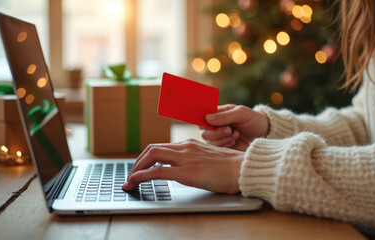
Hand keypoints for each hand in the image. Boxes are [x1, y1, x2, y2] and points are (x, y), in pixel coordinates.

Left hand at [122, 139, 244, 193]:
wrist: (244, 169)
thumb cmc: (232, 168)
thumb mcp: (209, 160)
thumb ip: (195, 161)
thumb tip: (185, 170)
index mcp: (190, 144)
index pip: (162, 147)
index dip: (147, 157)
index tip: (141, 167)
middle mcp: (185, 147)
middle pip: (152, 149)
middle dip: (138, 162)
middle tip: (131, 175)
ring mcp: (185, 158)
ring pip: (151, 156)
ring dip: (136, 168)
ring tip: (130, 180)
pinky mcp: (187, 171)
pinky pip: (158, 171)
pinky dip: (142, 175)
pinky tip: (135, 182)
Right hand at [201, 104, 269, 150]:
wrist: (266, 134)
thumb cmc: (254, 120)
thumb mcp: (242, 113)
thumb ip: (225, 116)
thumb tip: (207, 118)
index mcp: (219, 114)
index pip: (203, 117)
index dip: (204, 121)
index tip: (211, 123)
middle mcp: (217, 126)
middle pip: (204, 132)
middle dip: (216, 132)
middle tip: (230, 130)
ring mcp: (220, 138)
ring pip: (210, 142)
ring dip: (223, 139)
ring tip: (236, 134)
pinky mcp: (224, 148)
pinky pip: (217, 150)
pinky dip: (226, 146)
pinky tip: (235, 141)